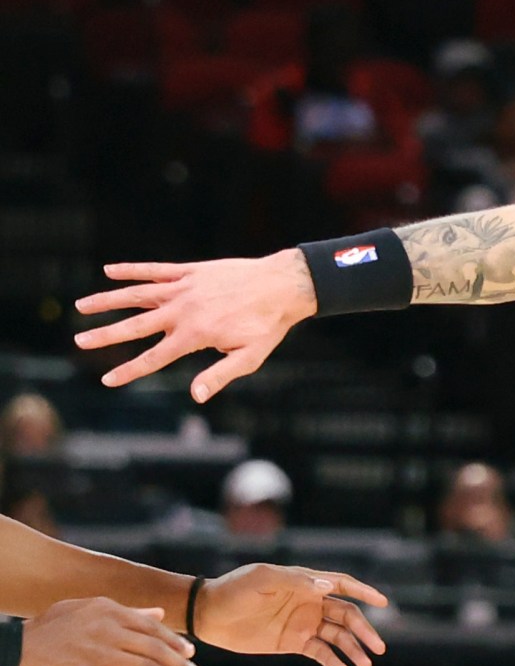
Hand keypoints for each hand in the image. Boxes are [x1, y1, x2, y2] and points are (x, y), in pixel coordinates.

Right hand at [13, 597, 202, 665]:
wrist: (11, 653)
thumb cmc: (47, 631)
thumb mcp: (82, 611)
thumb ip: (124, 612)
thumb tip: (158, 615)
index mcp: (107, 611)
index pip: (152, 628)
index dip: (175, 643)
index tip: (191, 655)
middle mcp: (106, 630)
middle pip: (156, 650)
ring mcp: (98, 654)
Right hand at [73, 250, 317, 402]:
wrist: (283, 286)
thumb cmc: (268, 326)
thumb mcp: (249, 357)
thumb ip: (219, 374)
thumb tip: (195, 396)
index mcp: (195, 335)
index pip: (154, 357)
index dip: (129, 370)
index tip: (107, 380)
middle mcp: (183, 310)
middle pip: (135, 325)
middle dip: (105, 335)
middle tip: (79, 340)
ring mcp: (184, 288)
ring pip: (137, 294)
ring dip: (107, 300)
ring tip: (82, 306)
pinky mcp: (190, 270)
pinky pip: (155, 270)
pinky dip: (131, 270)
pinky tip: (109, 271)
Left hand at [197, 565, 388, 665]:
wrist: (207, 614)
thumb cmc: (234, 590)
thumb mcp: (263, 579)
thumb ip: (297, 582)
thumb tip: (328, 587)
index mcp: (305, 584)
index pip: (342, 586)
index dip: (364, 592)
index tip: (383, 602)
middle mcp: (309, 603)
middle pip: (347, 616)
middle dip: (365, 631)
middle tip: (379, 647)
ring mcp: (302, 624)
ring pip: (337, 636)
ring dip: (353, 649)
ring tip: (366, 664)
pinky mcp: (292, 642)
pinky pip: (319, 652)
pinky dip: (332, 660)